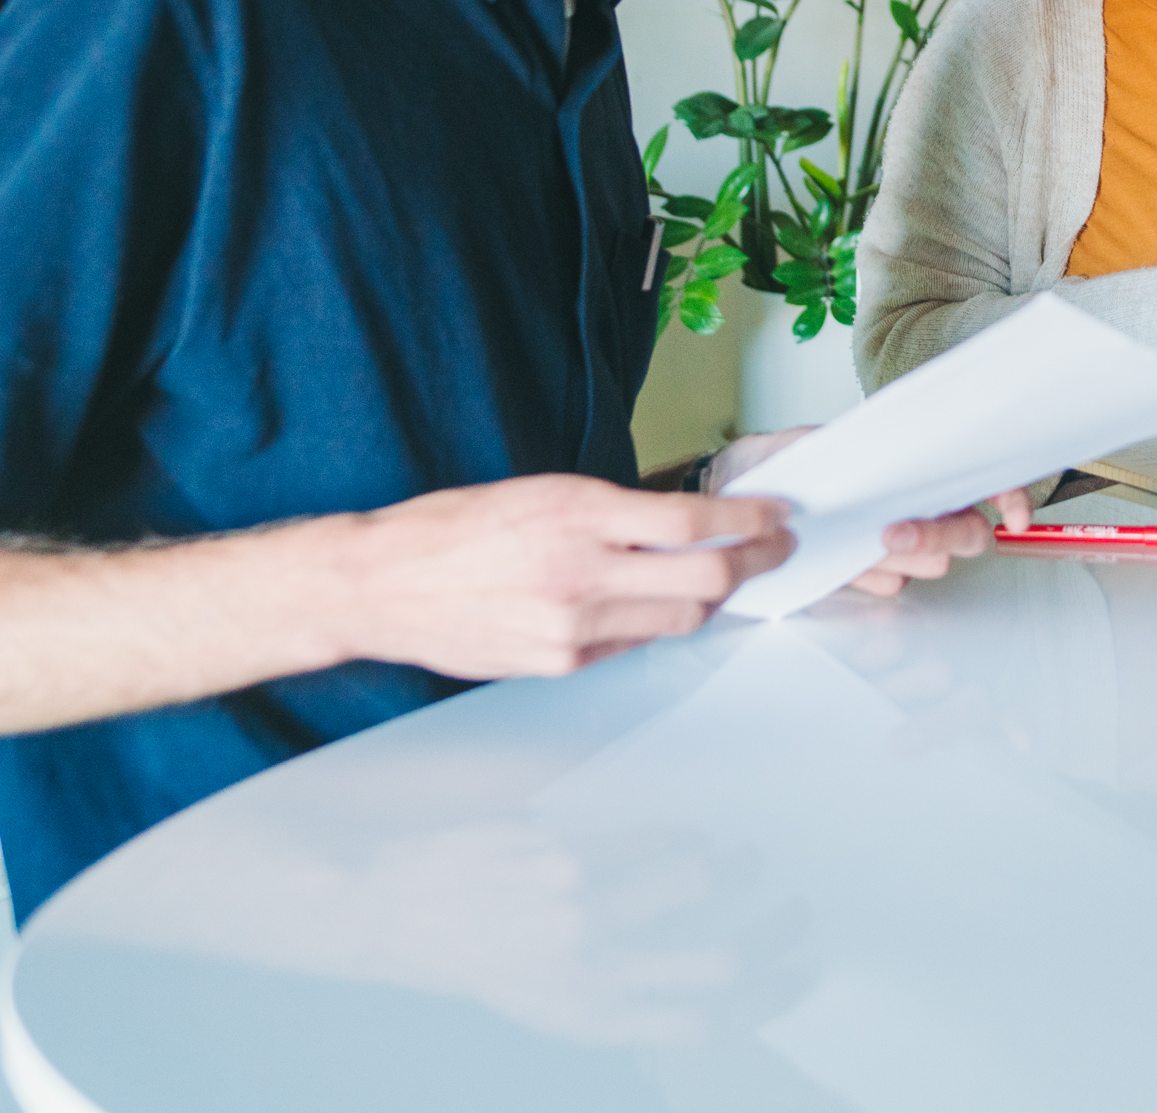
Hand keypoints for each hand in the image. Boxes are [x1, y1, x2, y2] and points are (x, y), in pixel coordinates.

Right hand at [335, 474, 792, 680]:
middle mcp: (580, 574)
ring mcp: (572, 628)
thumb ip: (613, 512)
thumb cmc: (453, 529)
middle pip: (704, 582)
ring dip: (712, 598)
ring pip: (677, 620)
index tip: (775, 515)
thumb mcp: (540, 493)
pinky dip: (655, 621)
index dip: (748, 522)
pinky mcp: (560, 663)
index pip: (691, 524)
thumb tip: (683, 524)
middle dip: (754, 564)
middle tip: (775, 548)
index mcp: (576, 516)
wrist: (381, 586)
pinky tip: (657, 602)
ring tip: (725, 575)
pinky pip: (632, 644)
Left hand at [712, 426, 1031, 596]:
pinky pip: (890, 582)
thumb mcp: (816, 437)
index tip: (1011, 514)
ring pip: (934, 563)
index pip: (983, 478)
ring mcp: (892, 540)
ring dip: (914, 556)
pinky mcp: (862, 569)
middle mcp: (915, 504)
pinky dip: (878, 576)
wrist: (733, 487)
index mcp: (916, 465)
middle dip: (942, 534)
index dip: (1010, 495)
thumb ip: (856, 448)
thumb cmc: (779, 455)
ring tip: (877, 543)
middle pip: (967, 532)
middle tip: (898, 530)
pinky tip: (859, 567)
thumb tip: (889, 455)